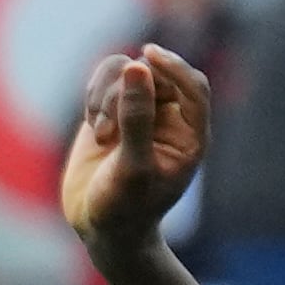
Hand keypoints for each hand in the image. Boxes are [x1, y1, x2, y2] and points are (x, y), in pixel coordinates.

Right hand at [59, 44, 211, 251]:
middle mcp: (168, 118)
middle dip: (126, 93)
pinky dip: (95, 93)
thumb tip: (136, 66)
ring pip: (127, 71)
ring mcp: (140, 112)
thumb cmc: (124, 209)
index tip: (147, 56)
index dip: (173, 67)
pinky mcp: (112, 110)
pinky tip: (91, 123)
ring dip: (106, 95)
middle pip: (155, 74)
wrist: (98, 228)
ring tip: (100, 134)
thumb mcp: (132, 169)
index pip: (192, 86)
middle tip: (106, 132)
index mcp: (190, 134)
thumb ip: (137, 119)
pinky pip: (107, 78)